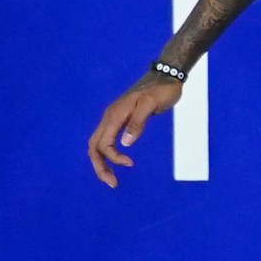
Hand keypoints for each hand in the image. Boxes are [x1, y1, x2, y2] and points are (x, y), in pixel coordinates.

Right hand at [88, 70, 183, 186]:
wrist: (165, 76)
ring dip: (102, 162)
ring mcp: (113, 118)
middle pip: (94, 147)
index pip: (103, 144)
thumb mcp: (151, 104)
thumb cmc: (161, 90)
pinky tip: (116, 161)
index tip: (131, 164)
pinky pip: (106, 139)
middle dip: (100, 167)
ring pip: (98, 144)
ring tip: (112, 179)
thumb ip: (137, 122)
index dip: (113, 157)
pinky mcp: (119, 119)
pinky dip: (108, 153)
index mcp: (114, 115)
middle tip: (113, 184)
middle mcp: (109, 117)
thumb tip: (125, 143)